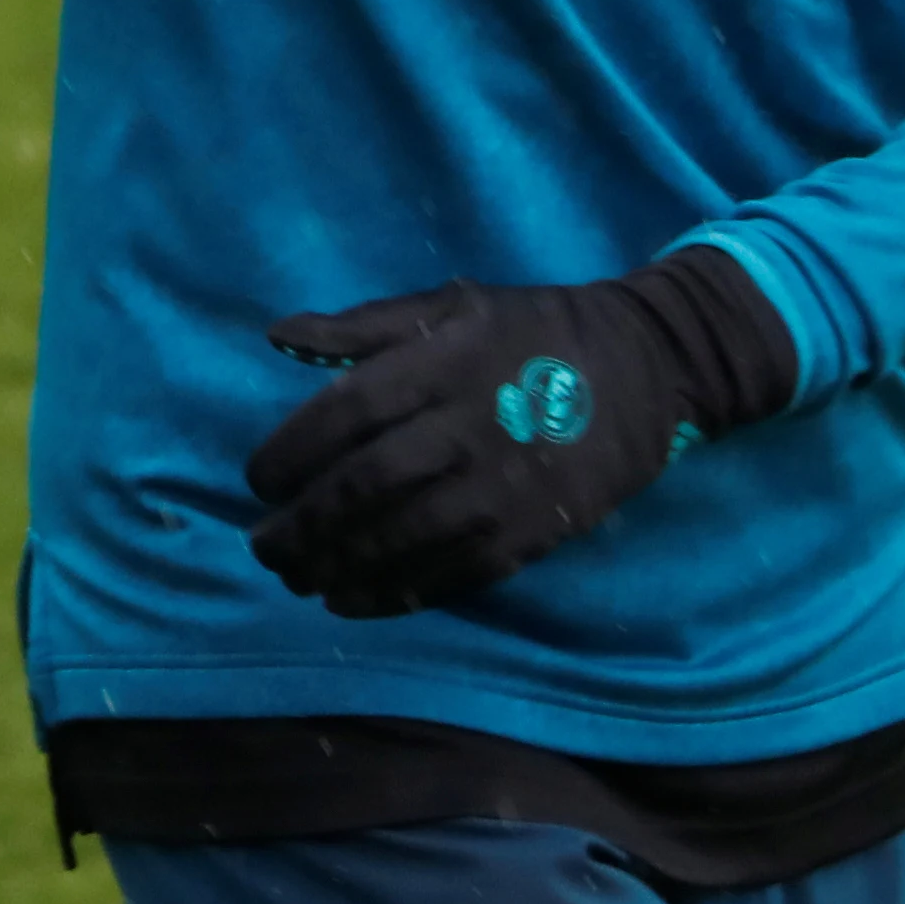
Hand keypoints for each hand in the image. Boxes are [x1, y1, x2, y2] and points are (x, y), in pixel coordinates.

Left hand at [242, 251, 793, 618]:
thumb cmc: (532, 330)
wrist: (648, 368)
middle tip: (264, 545)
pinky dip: (396, 593)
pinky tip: (352, 599)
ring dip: (339, 566)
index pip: (348, 412)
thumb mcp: (453, 304)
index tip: (256, 480)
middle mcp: (470, 428)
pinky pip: (454, 573)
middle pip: (368, 486)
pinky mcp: (534, 533)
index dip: (292, 451)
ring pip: (406, 539)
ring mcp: (505, 488)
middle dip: (305, 524)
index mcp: (444, 363)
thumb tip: (276, 333)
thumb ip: (363, 324)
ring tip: (297, 578)